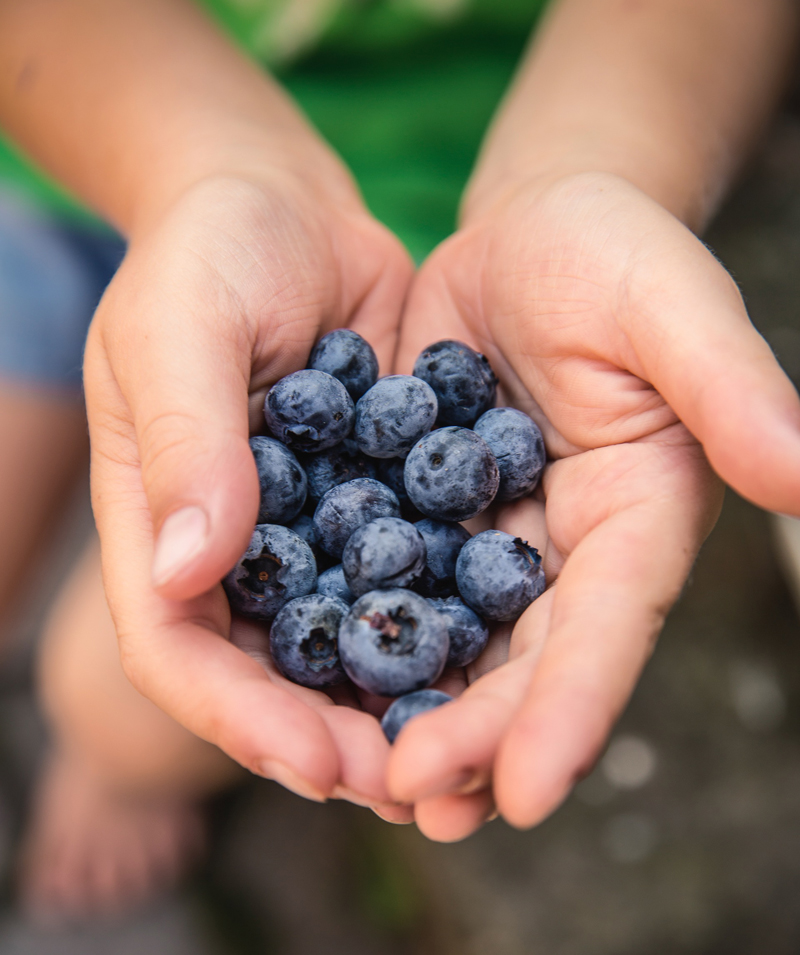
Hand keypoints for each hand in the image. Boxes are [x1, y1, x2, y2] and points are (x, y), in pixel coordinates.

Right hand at [84, 169, 413, 814]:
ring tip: (461, 755)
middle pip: (268, 675)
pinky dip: (444, 628)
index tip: (316, 764)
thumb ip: (184, 439)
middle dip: (329, 739)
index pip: (178, 647)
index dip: (240, 717)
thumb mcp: (178, 323)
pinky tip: (498, 662)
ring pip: (344, 645)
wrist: (287, 207)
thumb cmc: (209, 250)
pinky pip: (409, 580)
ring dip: (396, 707)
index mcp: (160, 522)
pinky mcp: (375, 503)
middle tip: (407, 788)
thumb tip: (188, 569)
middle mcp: (234, 548)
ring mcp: (307, 531)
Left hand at [389, 172, 799, 839]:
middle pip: (524, 658)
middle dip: (476, 733)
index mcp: (636, 516)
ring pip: (453, 640)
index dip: (571, 709)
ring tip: (364, 778)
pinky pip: (389, 579)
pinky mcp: (425, 510)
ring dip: (412, 710)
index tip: (527, 792)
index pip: (608, 628)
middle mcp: (565, 548)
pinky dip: (356, 628)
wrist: (529, 230)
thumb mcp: (670, 305)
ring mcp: (491, 535)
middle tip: (413, 795)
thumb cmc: (612, 250)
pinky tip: (311, 674)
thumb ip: (731, 387)